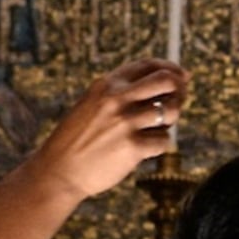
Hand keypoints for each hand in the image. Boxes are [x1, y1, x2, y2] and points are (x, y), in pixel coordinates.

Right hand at [28, 58, 186, 199]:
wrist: (57, 173)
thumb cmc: (80, 139)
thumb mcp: (94, 105)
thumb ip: (123, 92)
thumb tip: (169, 81)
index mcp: (106, 85)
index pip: (148, 65)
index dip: (170, 68)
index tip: (181, 76)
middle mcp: (117, 99)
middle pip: (167, 80)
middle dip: (179, 88)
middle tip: (178, 100)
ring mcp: (125, 122)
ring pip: (171, 111)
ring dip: (169, 121)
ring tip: (153, 129)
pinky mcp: (133, 147)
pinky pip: (163, 141)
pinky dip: (157, 146)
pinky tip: (141, 150)